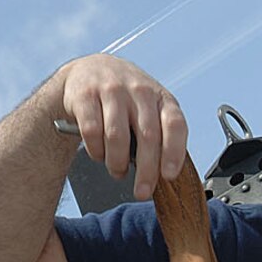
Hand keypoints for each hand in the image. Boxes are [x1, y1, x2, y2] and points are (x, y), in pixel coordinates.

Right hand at [57, 54, 187, 200]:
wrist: (90, 70)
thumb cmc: (127, 100)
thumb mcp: (150, 110)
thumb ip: (160, 136)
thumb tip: (164, 176)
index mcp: (161, 98)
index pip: (175, 125)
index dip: (174, 152)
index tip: (169, 175)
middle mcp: (139, 90)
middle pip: (147, 136)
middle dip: (146, 171)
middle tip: (142, 192)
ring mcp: (112, 90)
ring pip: (117, 137)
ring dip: (117, 163)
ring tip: (117, 171)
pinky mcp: (85, 95)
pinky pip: (92, 131)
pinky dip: (96, 151)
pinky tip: (99, 154)